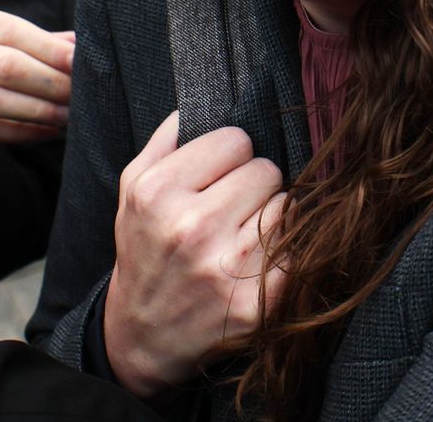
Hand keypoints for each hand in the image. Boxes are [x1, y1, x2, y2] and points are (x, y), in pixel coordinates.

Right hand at [0, 0, 73, 141]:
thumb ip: (15, 32)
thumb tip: (74, 43)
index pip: (8, 30)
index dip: (50, 49)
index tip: (83, 61)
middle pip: (3, 67)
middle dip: (50, 83)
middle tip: (84, 93)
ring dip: (37, 112)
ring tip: (70, 116)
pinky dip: (13, 133)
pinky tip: (42, 132)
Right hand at [104, 113, 286, 398]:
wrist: (142, 337)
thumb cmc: (144, 252)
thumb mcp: (132, 190)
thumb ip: (167, 138)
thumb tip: (209, 95)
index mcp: (158, 192)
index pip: (236, 139)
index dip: (230, 157)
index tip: (216, 179)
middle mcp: (192, 228)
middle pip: (267, 170)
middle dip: (253, 186)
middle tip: (230, 212)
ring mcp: (227, 268)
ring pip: (288, 206)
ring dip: (272, 217)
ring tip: (242, 237)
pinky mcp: (258, 302)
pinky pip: (300, 249)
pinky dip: (288, 252)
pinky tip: (261, 262)